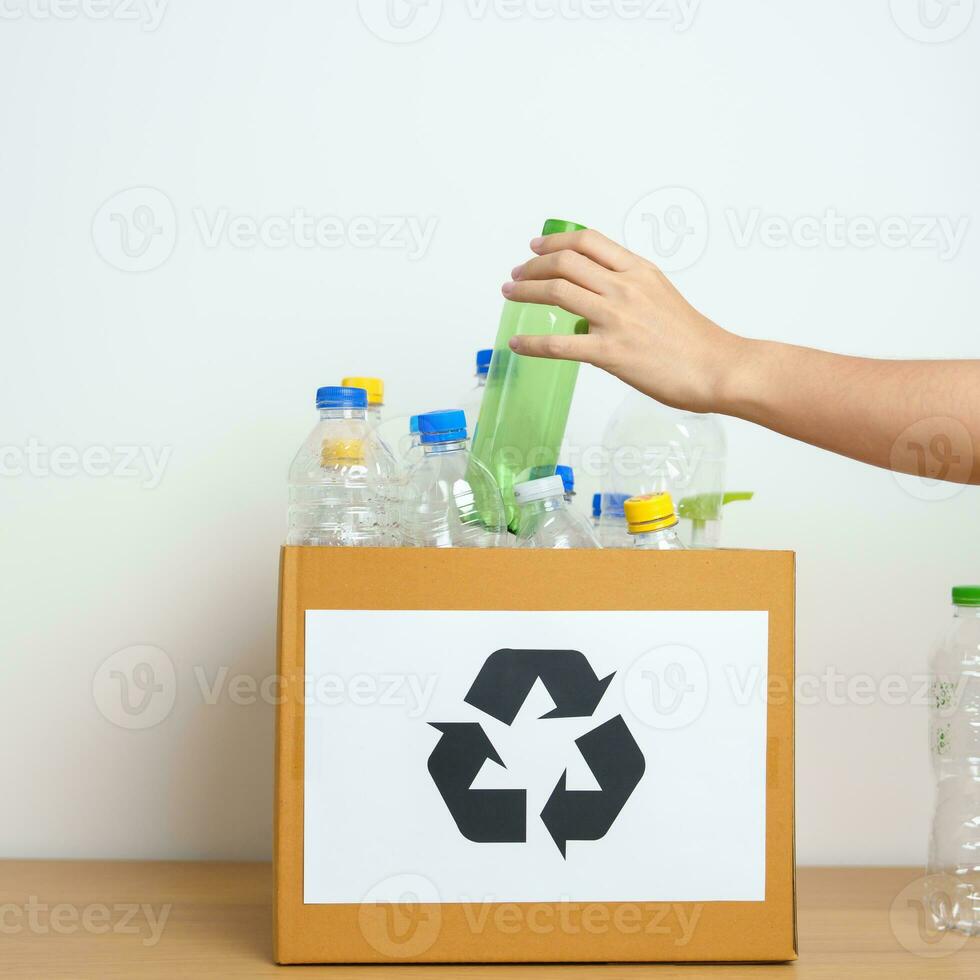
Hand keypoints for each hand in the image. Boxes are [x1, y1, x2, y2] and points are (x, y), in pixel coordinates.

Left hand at [502, 229, 743, 413]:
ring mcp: (615, 319)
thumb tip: (592, 303)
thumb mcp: (662, 296)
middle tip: (517, 275)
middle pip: (565, 263)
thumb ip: (628, 291)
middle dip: (533, 266)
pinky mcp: (609, 353)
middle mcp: (624, 288)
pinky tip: (517, 343)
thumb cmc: (693, 340)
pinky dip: (531, 342)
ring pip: (557, 293)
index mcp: (638, 271)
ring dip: (525, 292)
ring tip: (510, 295)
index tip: (536, 247)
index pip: (588, 242)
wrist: (716, 367)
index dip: (555, 241)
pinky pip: (558, 344)